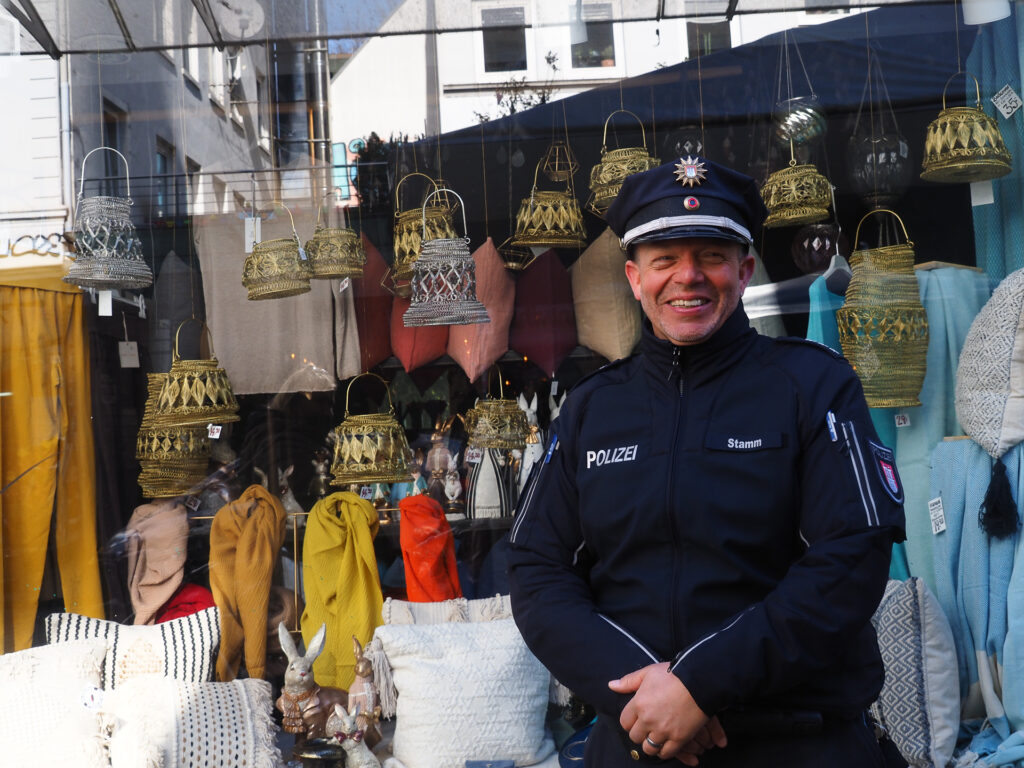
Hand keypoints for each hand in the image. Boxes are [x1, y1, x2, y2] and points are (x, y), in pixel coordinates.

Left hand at [609, 663, 725, 761]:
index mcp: (638, 703)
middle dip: (639, 734)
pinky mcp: (679, 738)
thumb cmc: (673, 674)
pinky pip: (666, 753)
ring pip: (649, 748)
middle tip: (647, 729)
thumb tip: (611, 685)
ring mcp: (663, 730)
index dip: (630, 722)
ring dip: (651, 745)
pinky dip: (664, 751)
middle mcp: (648, 719)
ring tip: (656, 738)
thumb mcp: (648, 672)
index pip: (625, 722)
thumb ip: (629, 681)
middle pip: (635, 736)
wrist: (698, 681)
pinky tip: (666, 745)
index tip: (636, 720)